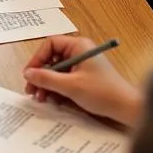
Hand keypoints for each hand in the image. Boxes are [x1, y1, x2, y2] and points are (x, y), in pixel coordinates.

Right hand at [22, 35, 142, 125]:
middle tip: (31, 90)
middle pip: (52, 59)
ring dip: (47, 84)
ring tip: (41, 98)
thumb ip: (47, 78)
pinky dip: (56, 89)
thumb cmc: (101, 92)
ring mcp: (82, 65)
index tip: (30, 74)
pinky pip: (64, 79)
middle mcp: (80, 52)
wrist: (125, 108)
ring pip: (56, 71)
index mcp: (79, 46)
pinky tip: (52, 100)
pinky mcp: (84, 77)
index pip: (50, 44)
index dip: (37, 58)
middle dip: (41, 75)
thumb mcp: (70, 86)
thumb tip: (27, 73)